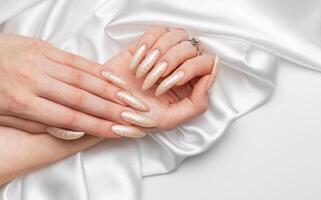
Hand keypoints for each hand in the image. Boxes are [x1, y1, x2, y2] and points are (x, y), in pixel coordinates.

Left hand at [0, 34, 148, 137]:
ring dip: (112, 90)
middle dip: (114, 109)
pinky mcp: (42, 46)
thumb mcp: (2, 115)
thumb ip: (37, 124)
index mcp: (22, 102)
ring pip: (84, 78)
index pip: (70, 118)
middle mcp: (34, 80)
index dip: (98, 125)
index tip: (120, 131)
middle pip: (83, 98)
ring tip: (133, 99)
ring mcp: (40, 60)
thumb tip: (72, 129)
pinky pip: (76, 59)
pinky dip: (97, 69)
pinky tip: (114, 77)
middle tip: (137, 117)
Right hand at [103, 26, 217, 135]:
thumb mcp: (171, 119)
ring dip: (158, 54)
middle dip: (172, 62)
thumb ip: (198, 103)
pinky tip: (137, 64)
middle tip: (154, 81)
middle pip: (191, 47)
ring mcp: (165, 53)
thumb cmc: (139, 116)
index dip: (192, 68)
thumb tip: (211, 75)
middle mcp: (181, 66)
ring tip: (143, 74)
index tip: (176, 80)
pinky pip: (156, 31)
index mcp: (191, 84)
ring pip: (176, 35)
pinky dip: (147, 46)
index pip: (207, 63)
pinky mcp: (148, 44)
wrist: (109, 108)